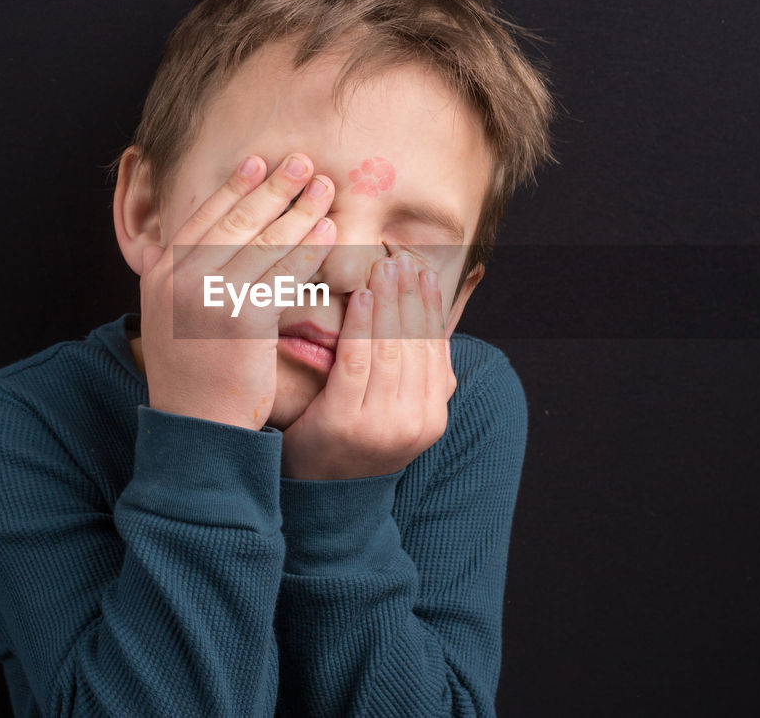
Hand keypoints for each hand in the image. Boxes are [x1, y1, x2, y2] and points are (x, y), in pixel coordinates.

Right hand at [138, 154, 336, 429]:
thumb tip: (186, 244)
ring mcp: (208, 297)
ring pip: (262, 242)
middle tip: (304, 161)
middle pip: (235, 220)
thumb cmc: (194, 373)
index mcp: (161, 273)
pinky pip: (283, 274)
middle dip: (272, 186)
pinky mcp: (242, 318)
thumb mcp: (170, 316)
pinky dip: (308, 249)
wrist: (197, 427)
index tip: (259, 161)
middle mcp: (179, 279)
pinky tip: (329, 232)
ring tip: (325, 187)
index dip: (234, 186)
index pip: (202, 216)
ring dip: (298, 209)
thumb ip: (180, 277)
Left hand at [281, 251, 456, 478]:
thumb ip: (415, 378)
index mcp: (434, 418)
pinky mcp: (347, 422)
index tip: (423, 272)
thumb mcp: (397, 415)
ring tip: (383, 269)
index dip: (430, 307)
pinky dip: (362, 326)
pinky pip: (358, 362)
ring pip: (391, 349)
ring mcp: (384, 425)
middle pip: (415, 344)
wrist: (323, 499)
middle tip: (400, 259)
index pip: (436, 350)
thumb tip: (431, 326)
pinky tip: (362, 298)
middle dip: (409, 296)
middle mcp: (417, 422)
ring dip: (388, 303)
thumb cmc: (355, 445)